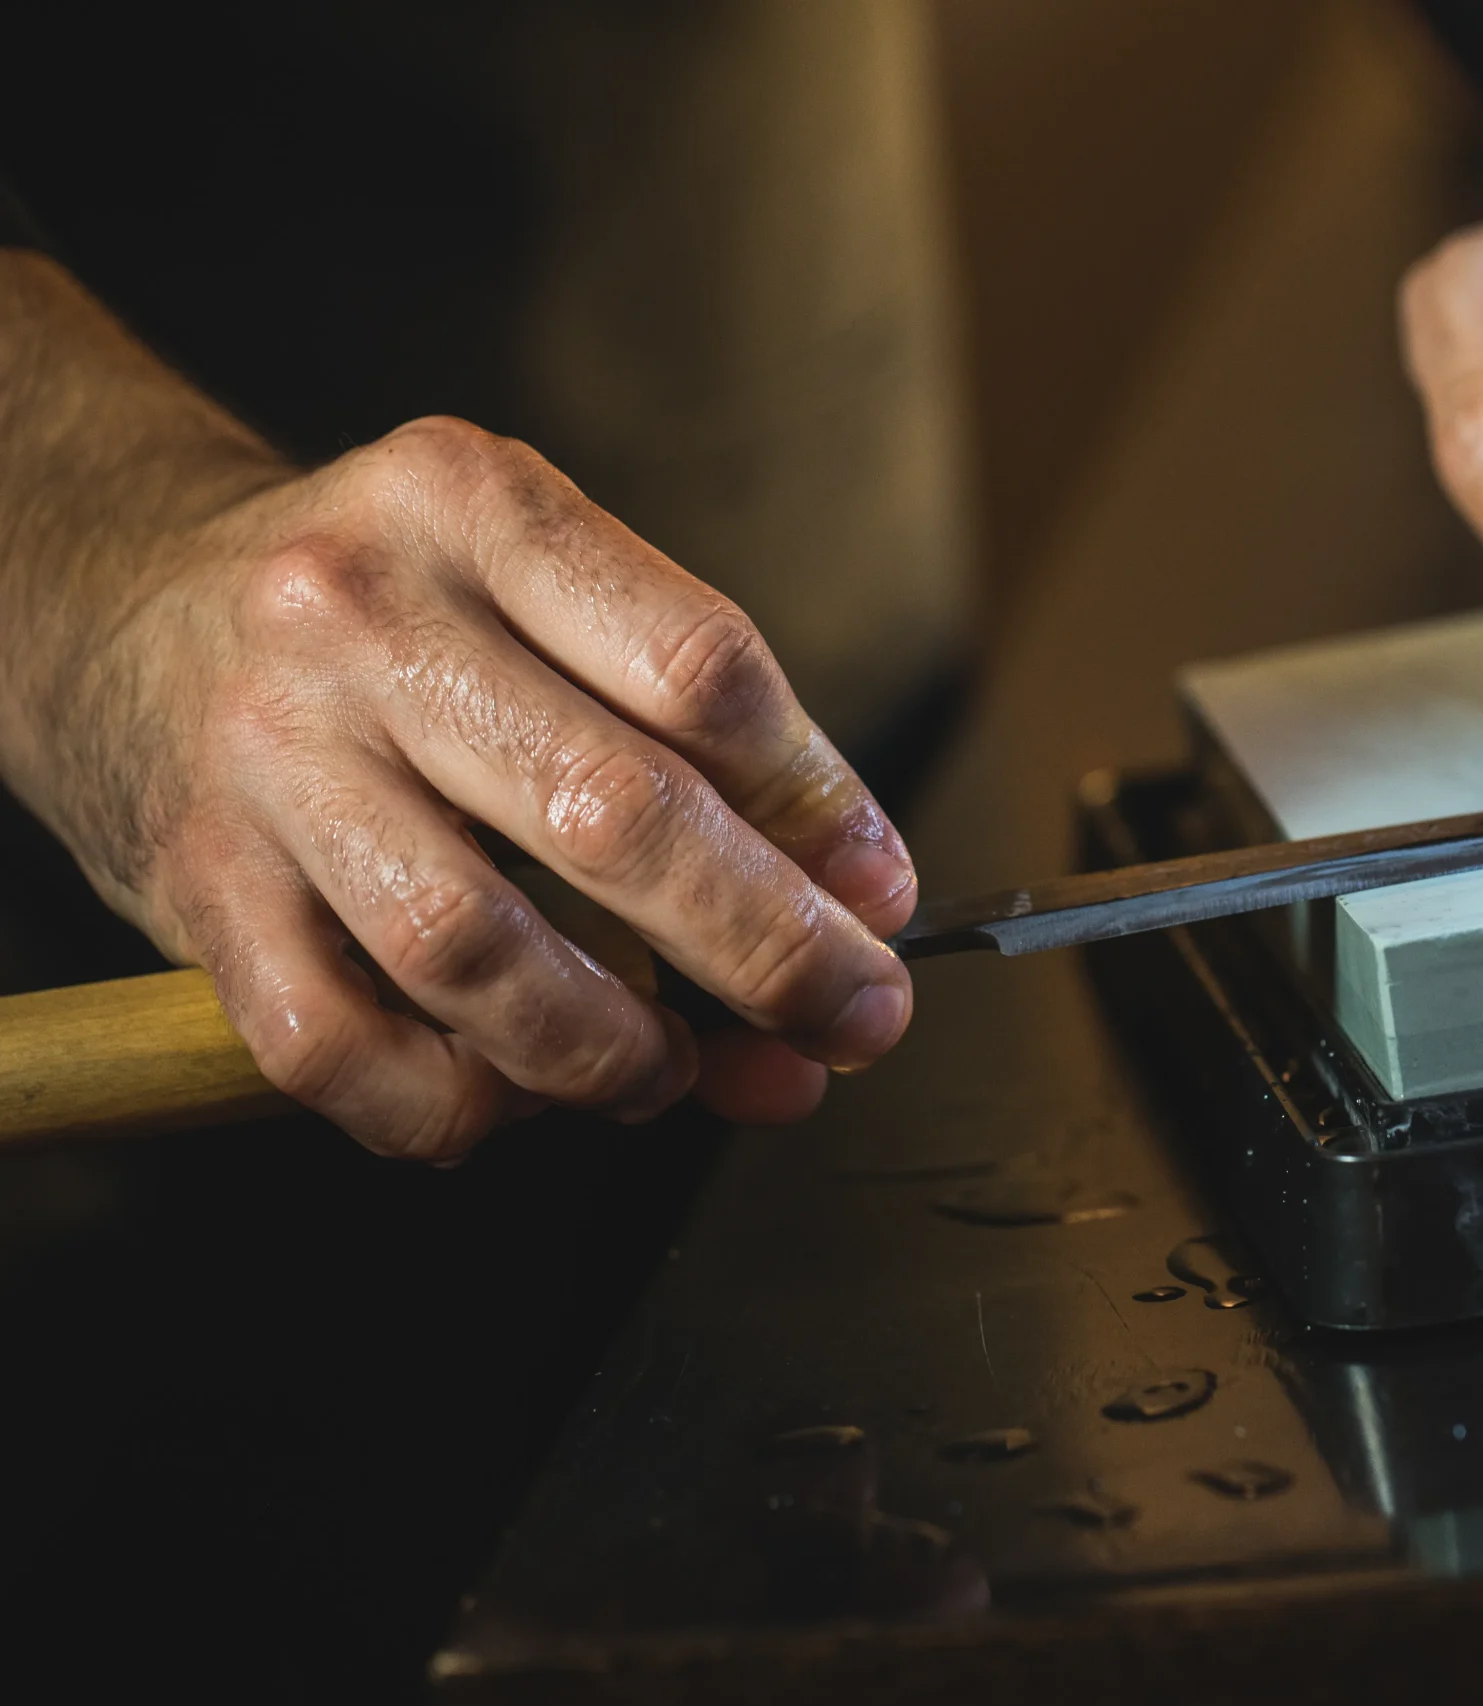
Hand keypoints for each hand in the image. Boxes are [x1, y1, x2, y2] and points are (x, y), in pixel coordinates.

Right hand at [0, 259, 913, 1156]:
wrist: (121, 604)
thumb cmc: (395, 620)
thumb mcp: (538, 591)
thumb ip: (692, 734)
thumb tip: (857, 913)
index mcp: (477, 508)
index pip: (701, 670)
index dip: (820, 807)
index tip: (882, 896)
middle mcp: (360, 617)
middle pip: (616, 815)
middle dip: (770, 951)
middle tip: (852, 1018)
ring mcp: (266, 755)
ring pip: (476, 949)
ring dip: (614, 1049)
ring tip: (670, 1070)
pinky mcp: (194, 885)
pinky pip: (339, 1046)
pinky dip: (454, 1106)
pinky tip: (512, 1097)